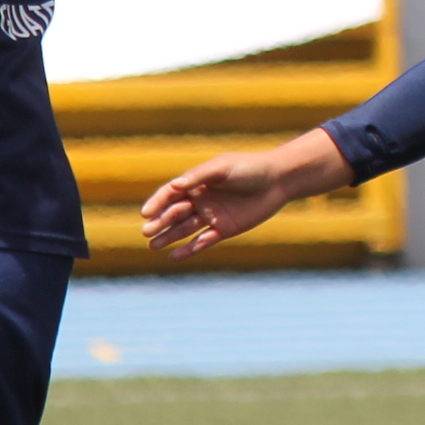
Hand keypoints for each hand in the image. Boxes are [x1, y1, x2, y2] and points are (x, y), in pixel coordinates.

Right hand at [141, 131, 352, 256]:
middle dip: (160, 222)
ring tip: (153, 245)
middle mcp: (201, 200)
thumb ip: (199, 177)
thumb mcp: (223, 168)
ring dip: (169, 237)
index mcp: (197, 182)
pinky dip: (189, 249)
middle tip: (146, 231)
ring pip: (185, 229)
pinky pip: (203, 242)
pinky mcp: (225, 229)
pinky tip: (175, 256)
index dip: (157, 203)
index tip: (145, 213)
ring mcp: (212, 216)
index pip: (171, 194)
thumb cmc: (250, 168)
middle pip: (175, 213)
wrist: (279, 180)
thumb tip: (174, 186)